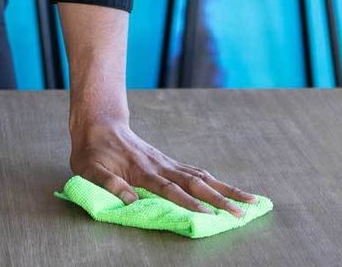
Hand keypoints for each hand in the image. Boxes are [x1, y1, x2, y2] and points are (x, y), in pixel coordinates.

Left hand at [70, 116, 259, 216]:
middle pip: (196, 183)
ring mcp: (166, 162)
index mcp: (142, 171)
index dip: (190, 204)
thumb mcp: (90, 169)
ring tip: (252, 201)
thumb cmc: (92, 151)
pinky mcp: (168, 162)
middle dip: (220, 200)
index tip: (210, 216)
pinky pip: (196, 172)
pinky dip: (215, 182)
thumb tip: (130, 202)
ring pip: (202, 176)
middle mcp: (160, 165)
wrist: (98, 124)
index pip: (170, 190)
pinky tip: (229, 191)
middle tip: (244, 214)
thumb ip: (108, 184)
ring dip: (226, 190)